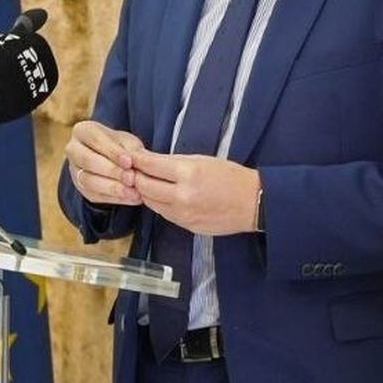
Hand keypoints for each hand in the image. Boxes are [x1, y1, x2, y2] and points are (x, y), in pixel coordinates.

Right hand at [63, 120, 143, 205]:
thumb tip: (140, 163)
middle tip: (131, 178)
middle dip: (111, 171)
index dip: (113, 152)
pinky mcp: (81, 188)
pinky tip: (131, 198)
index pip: (96, 140)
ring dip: (113, 188)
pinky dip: (114, 198)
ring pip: (88, 181)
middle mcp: (73, 149)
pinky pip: (94, 195)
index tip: (129, 162)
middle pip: (88, 161)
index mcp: (83, 131)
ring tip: (134, 193)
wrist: (110, 159)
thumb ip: (133, 151)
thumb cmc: (120, 146)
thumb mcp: (128, 142)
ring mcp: (74, 170)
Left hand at [129, 151, 260, 236]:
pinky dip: (158, 204)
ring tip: (143, 183)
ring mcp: (183, 214)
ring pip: (151, 203)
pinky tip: (160, 196)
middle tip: (131, 170)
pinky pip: (164, 214)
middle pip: (144, 186)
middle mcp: (182, 196)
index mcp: (188, 174)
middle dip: (135, 177)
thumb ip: (175, 162)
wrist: (252, 203)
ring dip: (144, 192)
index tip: (130, 156)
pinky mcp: (186, 226)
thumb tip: (151, 162)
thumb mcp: (203, 160)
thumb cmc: (231, 176)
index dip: (137, 160)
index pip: (150, 166)